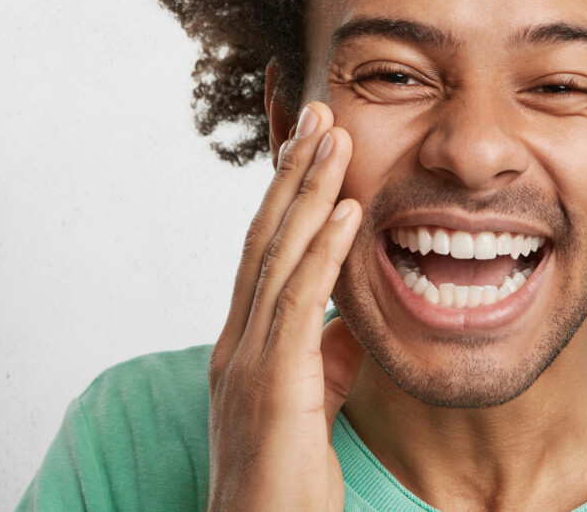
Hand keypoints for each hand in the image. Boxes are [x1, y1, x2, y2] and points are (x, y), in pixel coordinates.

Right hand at [206, 102, 364, 510]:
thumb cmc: (285, 481)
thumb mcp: (310, 405)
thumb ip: (323, 358)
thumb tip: (345, 325)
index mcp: (245, 341)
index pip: (264, 248)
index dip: (286, 192)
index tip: (309, 141)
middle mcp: (238, 340)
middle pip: (265, 236)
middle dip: (292, 171)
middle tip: (318, 110)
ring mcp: (248, 361)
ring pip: (278, 256)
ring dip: (309, 191)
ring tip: (334, 135)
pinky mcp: (273, 387)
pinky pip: (300, 305)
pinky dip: (324, 252)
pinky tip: (348, 211)